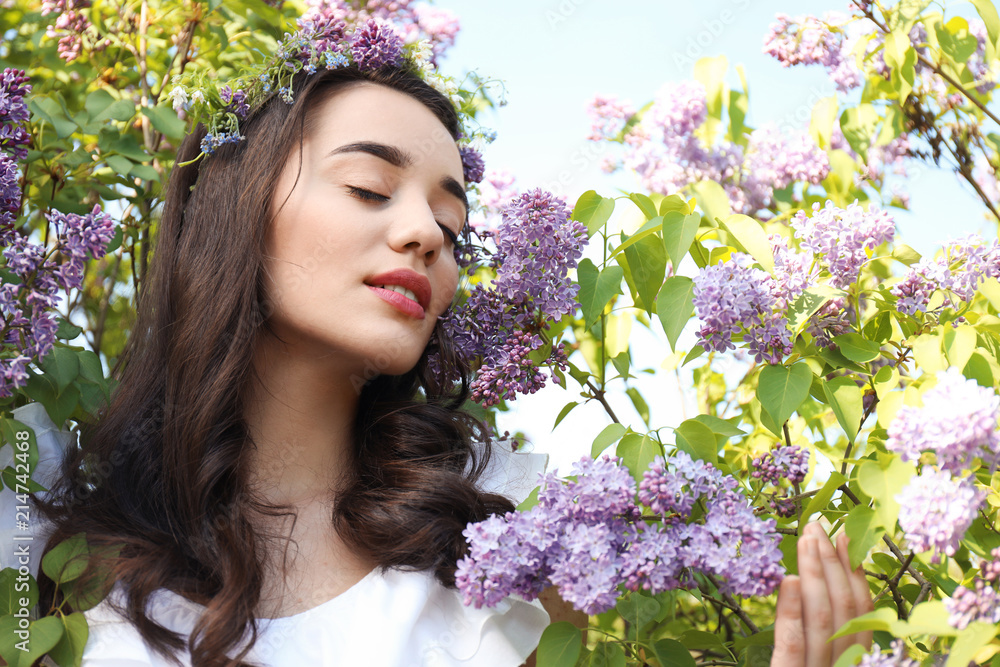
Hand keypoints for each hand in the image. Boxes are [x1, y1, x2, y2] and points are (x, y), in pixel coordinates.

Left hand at [771, 521, 873, 665]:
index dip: (855, 573)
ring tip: (806, 539)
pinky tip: (790, 579)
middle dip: (832, 562)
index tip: (845, 539)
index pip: (861, 613)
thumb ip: (824, 634)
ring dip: (815, 573)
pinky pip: (793, 644)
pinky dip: (791, 609)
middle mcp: (844, 664)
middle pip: (843, 608)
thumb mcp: (819, 656)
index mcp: (853, 661)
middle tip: (817, 526)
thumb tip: (814, 582)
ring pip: (821, 617)